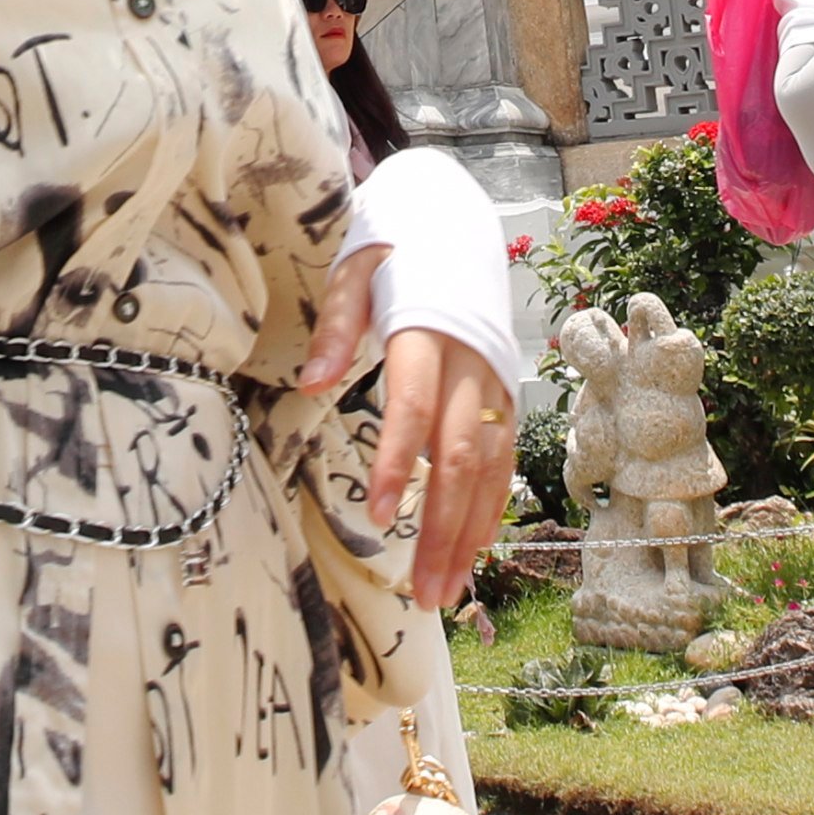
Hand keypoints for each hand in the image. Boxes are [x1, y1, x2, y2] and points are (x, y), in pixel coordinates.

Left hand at [302, 246, 519, 611]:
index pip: (415, 407)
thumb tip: (310, 383)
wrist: (452, 222)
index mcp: (428, 330)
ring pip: (488, 468)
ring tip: (443, 592)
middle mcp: (470, 362)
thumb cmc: (391, 250)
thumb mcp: (352, 270)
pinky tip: (475, 549)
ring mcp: (494, 380)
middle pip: (460, 455)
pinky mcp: (504, 393)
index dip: (401, 462)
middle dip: (443, 528)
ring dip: (468, 534)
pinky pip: (503, 459)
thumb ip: (334, 326)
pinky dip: (491, 507)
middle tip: (421, 592)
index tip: (381, 516)